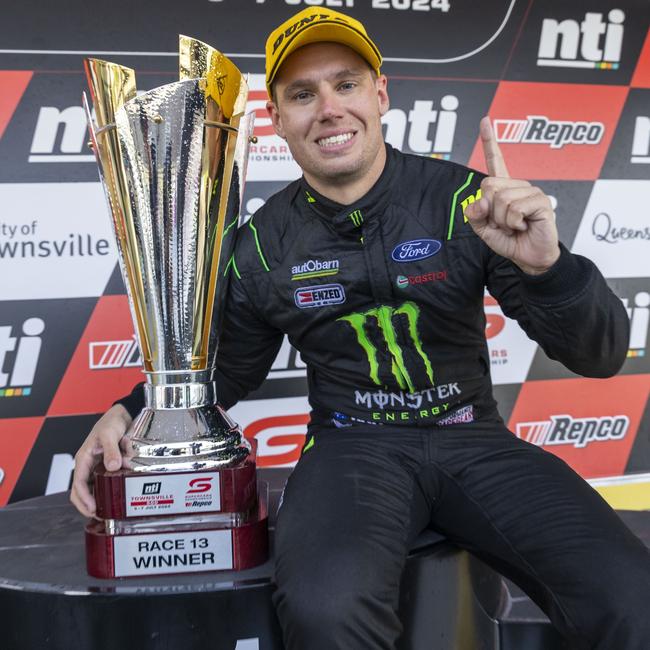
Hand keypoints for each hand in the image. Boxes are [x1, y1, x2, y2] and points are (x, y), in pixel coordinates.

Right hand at [70, 404, 131, 516]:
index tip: (92, 508)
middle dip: (86, 505)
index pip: (78, 484)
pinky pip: (103, 483)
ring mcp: (96, 467)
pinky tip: (113, 499)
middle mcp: (88, 465)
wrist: (121, 415)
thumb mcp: (110, 434)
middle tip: (99, 516)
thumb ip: (111, 450)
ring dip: (95, 501)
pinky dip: (105, 493)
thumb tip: (112, 466)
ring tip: (106, 512)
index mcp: (83, 458)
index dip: (84, 498)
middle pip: (81, 491)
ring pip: (91, 489)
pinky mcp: (106, 467)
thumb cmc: (111, 422)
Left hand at [464, 117, 559, 274]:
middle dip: (489, 211)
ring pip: (501, 199)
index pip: (496, 161)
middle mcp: (518, 186)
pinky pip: (515, 208)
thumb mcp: (484, 229)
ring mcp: (531, 191)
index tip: (485, 120)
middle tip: (503, 223)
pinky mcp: (541, 201)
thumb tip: (479, 202)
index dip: (490, 141)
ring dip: (502, 220)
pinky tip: (524, 226)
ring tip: (514, 226)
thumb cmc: (510, 241)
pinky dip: (513, 222)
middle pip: (488, 186)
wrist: (529, 257)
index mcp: (504, 189)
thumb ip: (475, 215)